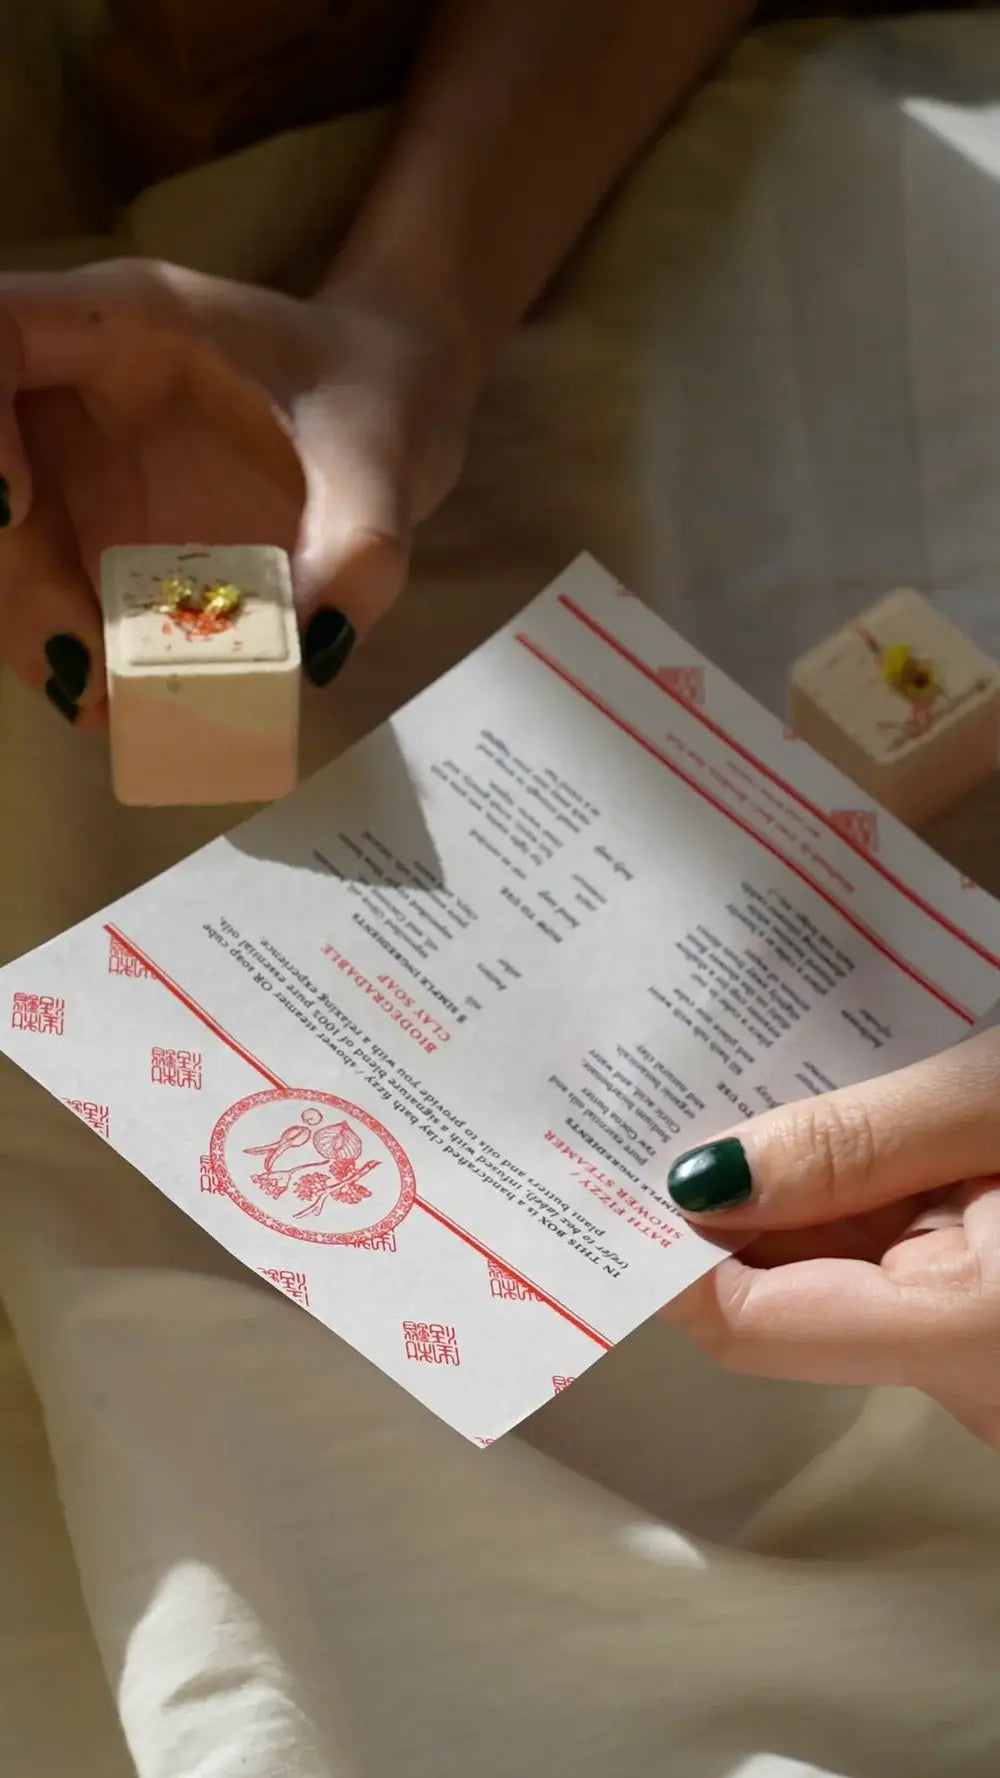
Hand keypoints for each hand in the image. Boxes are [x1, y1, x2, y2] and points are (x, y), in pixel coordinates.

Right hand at [0, 259, 478, 725]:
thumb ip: (360, 542)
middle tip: (82, 663)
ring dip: (26, 619)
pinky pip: (43, 576)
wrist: (390, 403)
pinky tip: (108, 698)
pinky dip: (60, 639)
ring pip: (7, 532)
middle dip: (12, 568)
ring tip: (100, 699)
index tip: (11, 508)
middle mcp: (75, 381)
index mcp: (127, 320)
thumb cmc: (376, 395)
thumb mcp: (384, 461)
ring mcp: (73, 455)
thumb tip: (316, 647)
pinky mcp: (89, 520)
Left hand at [662, 1028, 999, 1449]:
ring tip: (748, 1081)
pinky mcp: (998, 1321)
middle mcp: (975, 1382)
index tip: (617, 1168)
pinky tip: (842, 1115)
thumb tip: (705, 1181)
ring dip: (796, 1189)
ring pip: (844, 1279)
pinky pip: (897, 1264)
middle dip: (731, 1201)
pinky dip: (860, 1197)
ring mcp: (988, 1357)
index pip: (752, 1324)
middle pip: (791, 1300)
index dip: (672, 1251)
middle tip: (668, 1100)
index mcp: (972, 1338)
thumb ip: (855, 1143)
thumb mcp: (999, 1103)